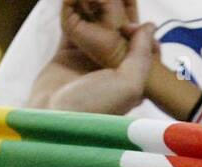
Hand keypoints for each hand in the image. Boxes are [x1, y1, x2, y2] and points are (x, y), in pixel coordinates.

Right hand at [29, 1, 156, 113]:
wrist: (51, 120)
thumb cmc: (95, 108)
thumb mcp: (129, 85)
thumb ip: (141, 55)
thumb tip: (149, 26)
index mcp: (131, 80)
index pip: (143, 49)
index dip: (142, 32)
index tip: (133, 24)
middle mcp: (111, 70)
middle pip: (120, 34)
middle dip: (119, 15)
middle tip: (116, 2)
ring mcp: (88, 61)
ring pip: (97, 27)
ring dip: (97, 9)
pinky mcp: (66, 55)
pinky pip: (72, 25)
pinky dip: (73, 9)